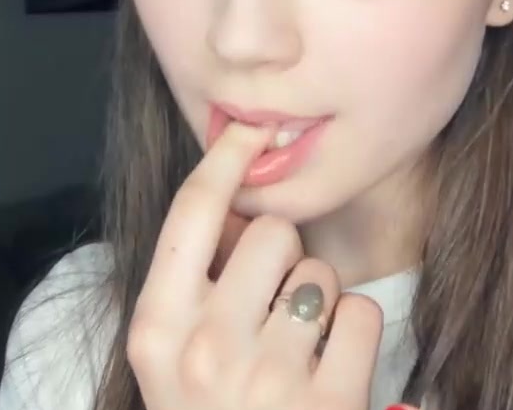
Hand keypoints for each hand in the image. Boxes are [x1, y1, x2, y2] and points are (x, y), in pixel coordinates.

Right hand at [128, 123, 385, 409]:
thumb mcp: (173, 360)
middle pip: (271, 234)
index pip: (190, 214)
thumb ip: (193, 287)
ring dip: (316, 302)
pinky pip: (357, 313)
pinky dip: (353, 336)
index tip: (245, 130)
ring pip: (318, 272)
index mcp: (156, 330)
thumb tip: (243, 211)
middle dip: (282, 260)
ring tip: (297, 353)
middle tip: (272, 311)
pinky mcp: (329, 402)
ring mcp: (267, 377)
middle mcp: (204, 348)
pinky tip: (330, 372)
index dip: (222, 159)